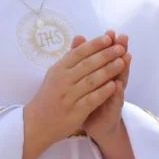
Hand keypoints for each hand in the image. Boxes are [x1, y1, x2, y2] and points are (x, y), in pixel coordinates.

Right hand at [22, 34, 126, 155]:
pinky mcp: (75, 112)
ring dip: (108, 70)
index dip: (94, 44)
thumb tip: (81, 36)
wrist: (37, 122)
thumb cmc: (49, 95)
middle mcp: (62, 80)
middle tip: (120, 47)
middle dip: (105, 55)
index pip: (78, 53)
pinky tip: (115, 85)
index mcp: (58, 69)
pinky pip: (92, 99)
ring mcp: (68, 96)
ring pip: (91, 80)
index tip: (109, 37)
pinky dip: (104, 91)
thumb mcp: (55, 74)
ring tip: (122, 62)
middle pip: (87, 64)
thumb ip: (70, 57)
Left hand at [82, 32, 130, 142]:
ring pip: (120, 80)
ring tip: (126, 56)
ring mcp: (114, 96)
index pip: (106, 56)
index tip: (109, 32)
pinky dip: (116, 93)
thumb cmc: (88, 99)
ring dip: (124, 68)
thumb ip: (81, 58)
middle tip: (123, 38)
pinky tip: (118, 85)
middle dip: (119, 51)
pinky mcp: (112, 110)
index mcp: (103, 74)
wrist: (93, 125)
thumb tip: (79, 37)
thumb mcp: (82, 78)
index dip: (108, 45)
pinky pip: (115, 101)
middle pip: (117, 64)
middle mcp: (112, 82)